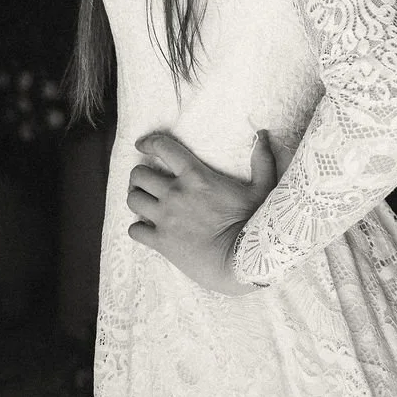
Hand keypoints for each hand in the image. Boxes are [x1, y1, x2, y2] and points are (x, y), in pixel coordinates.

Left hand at [127, 129, 278, 294]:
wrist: (242, 261)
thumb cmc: (253, 223)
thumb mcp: (262, 188)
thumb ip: (262, 160)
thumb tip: (263, 135)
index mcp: (196, 176)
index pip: (162, 148)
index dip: (149, 143)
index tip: (142, 145)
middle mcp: (175, 194)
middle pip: (139, 175)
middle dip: (140, 175)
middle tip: (147, 181)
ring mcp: (165, 218)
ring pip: (133, 200)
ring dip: (137, 199)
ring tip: (145, 202)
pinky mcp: (161, 241)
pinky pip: (134, 230)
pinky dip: (138, 228)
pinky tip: (147, 229)